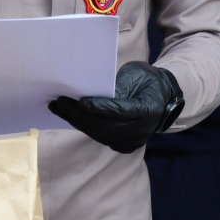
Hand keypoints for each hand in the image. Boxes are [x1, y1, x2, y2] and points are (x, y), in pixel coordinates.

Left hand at [48, 62, 182, 152]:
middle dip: (79, 115)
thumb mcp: (136, 74)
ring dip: (76, 121)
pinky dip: (83, 126)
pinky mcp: (123, 145)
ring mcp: (132, 141)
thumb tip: (90, 94)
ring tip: (57, 108)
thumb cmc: (147, 80)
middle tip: (59, 103)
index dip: (100, 108)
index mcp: (149, 109)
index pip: (120, 111)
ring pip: (99, 134)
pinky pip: (100, 136)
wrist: (162, 99)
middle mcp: (141, 130)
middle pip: (105, 126)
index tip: (81, 102)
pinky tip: (69, 116)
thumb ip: (118, 85)